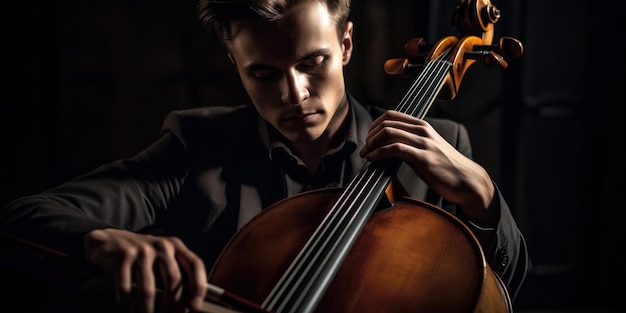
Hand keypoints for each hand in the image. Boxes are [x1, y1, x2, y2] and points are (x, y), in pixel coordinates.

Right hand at [84, 228, 207, 312]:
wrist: (110, 241)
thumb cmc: (143, 256)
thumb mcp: (164, 258)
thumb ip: (178, 274)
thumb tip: (189, 305)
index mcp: (176, 246)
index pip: (195, 264)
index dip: (199, 286)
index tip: (196, 307)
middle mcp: (162, 245)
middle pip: (173, 280)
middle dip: (172, 305)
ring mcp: (143, 250)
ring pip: (149, 289)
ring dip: (148, 310)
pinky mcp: (123, 256)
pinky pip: (126, 287)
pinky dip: (126, 300)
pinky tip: (125, 302)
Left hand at [359, 110, 496, 223]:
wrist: (466, 181)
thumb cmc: (446, 167)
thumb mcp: (427, 148)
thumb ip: (410, 143)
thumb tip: (387, 146)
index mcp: (422, 126)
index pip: (391, 115)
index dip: (374, 125)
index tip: (368, 138)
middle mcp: (423, 130)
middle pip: (386, 122)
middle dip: (370, 135)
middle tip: (364, 148)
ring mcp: (424, 143)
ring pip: (388, 133)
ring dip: (371, 144)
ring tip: (365, 154)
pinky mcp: (423, 158)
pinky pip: (395, 149)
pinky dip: (378, 153)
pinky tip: (372, 159)